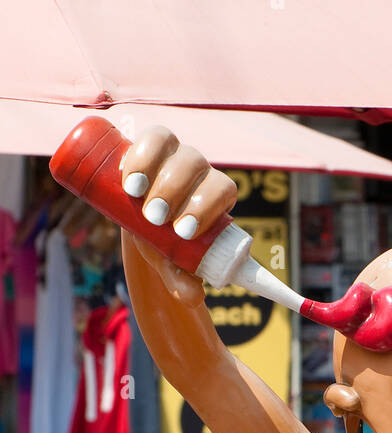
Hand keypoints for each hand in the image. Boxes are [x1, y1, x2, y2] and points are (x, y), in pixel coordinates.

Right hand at [119, 125, 236, 302]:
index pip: (223, 189)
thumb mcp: (173, 264)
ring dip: (153, 169)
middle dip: (175, 190)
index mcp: (217, 195)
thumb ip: (182, 281)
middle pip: (195, 166)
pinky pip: (150, 136)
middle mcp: (199, 170)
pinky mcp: (149, 145)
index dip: (206, 205)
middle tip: (156, 219)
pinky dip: (139, 153)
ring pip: (173, 148)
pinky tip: (126, 174)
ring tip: (136, 197)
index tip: (184, 232)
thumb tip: (194, 296)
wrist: (142, 226)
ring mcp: (175, 153)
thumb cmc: (167, 245)